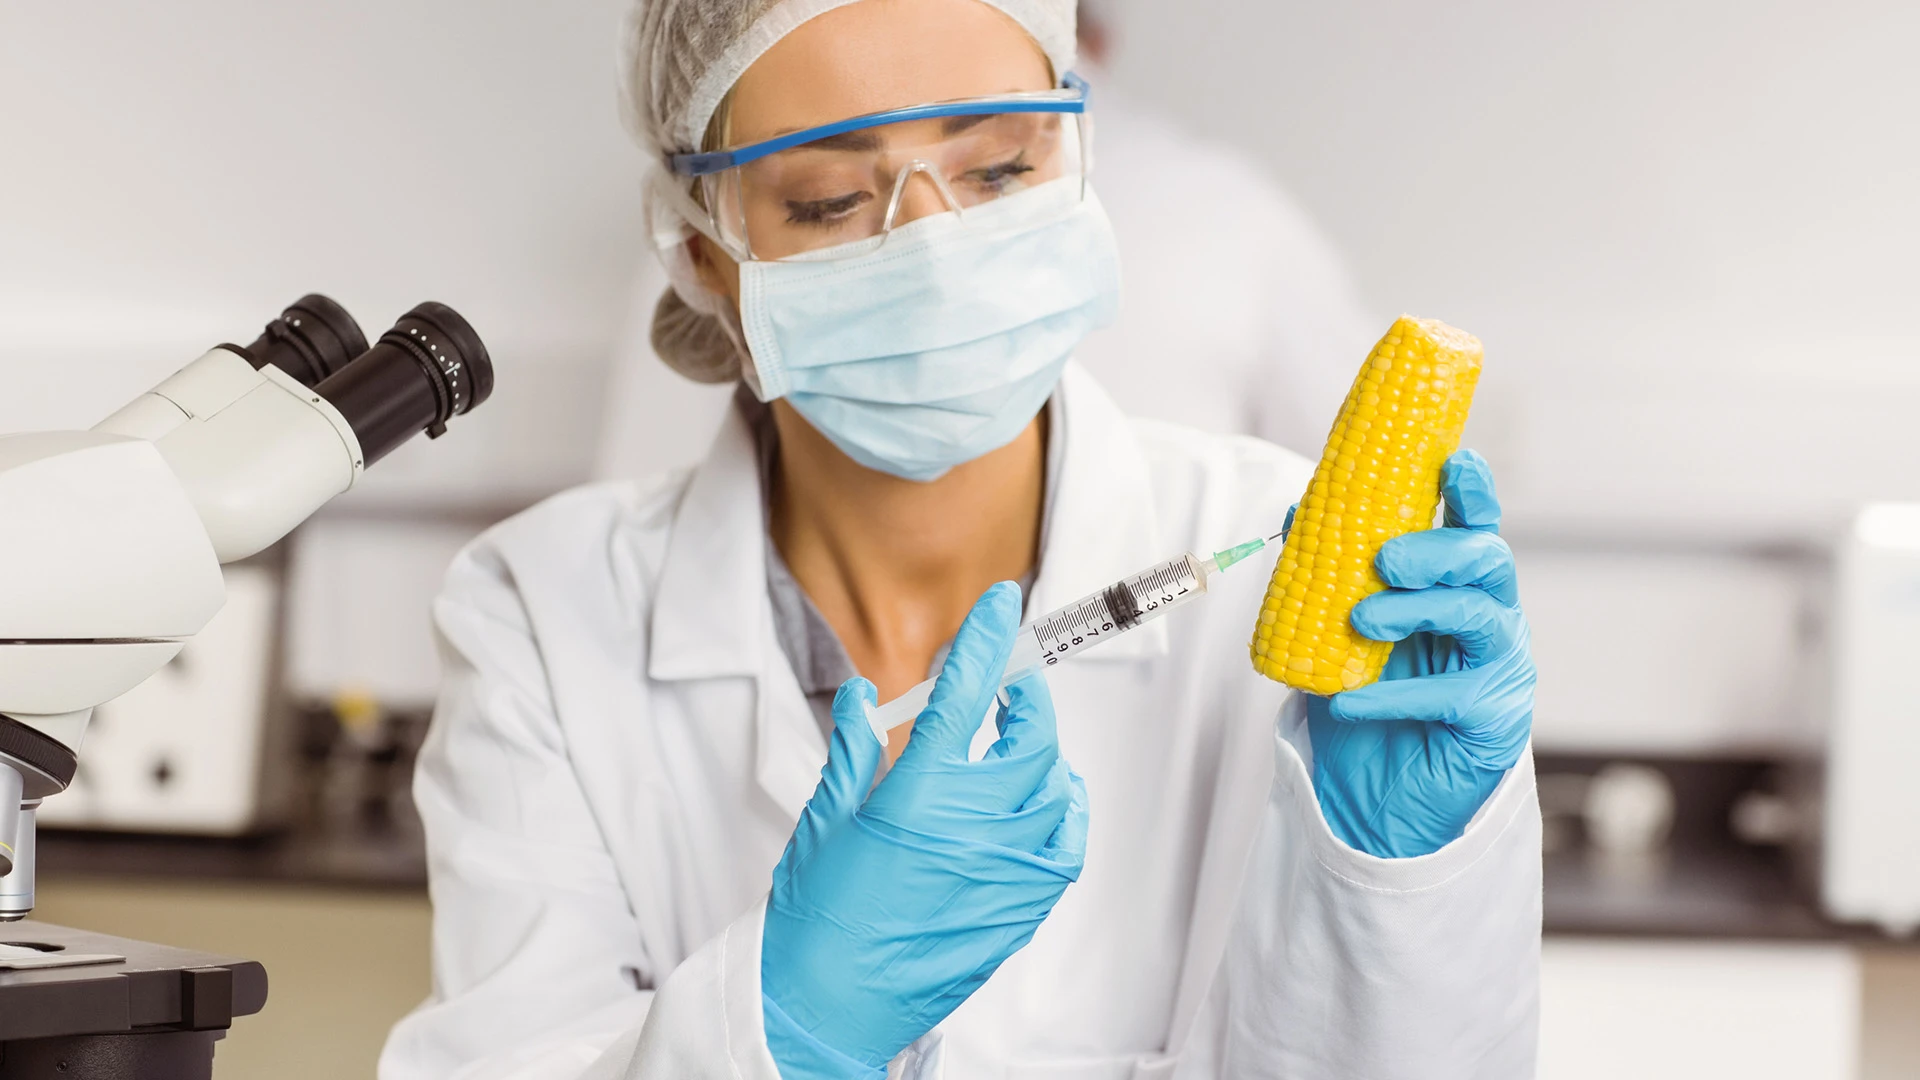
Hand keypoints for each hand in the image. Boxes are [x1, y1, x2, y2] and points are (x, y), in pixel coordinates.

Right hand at [761, 582, 1089, 1078]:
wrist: (829, 1006)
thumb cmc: (817, 922)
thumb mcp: (823, 822)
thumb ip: (851, 752)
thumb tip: (860, 699)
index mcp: (917, 797)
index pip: (966, 694)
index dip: (988, 640)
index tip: (1002, 607)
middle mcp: (972, 829)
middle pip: (1029, 736)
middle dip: (1024, 698)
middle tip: (1006, 686)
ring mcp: (1005, 870)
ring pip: (1053, 785)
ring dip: (1039, 753)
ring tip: (1015, 744)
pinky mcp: (1020, 906)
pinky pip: (1066, 842)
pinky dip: (1063, 809)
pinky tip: (1046, 799)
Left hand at [1306, 450, 1535, 858]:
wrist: (1379, 794)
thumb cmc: (1369, 698)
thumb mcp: (1338, 630)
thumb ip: (1328, 572)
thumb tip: (1298, 512)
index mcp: (1457, 584)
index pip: (1473, 525)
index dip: (1471, 491)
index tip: (1453, 462)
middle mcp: (1490, 615)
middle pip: (1488, 559)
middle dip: (1439, 549)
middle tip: (1387, 560)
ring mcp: (1500, 666)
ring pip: (1480, 613)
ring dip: (1416, 610)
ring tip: (1363, 621)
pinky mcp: (1494, 718)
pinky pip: (1451, 695)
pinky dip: (1394, 694)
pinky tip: (1349, 700)